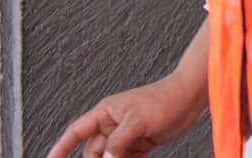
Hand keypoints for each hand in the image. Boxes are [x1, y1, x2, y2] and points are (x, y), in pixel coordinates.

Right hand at [44, 76, 203, 157]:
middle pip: (93, 151)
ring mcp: (126, 135)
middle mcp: (112, 124)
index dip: (61, 148)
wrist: (190, 98)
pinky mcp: (139, 143)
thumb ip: (118, 143)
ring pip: (111, 157)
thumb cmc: (163, 99)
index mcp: (105, 113)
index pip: (75, 132)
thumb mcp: (136, 122)